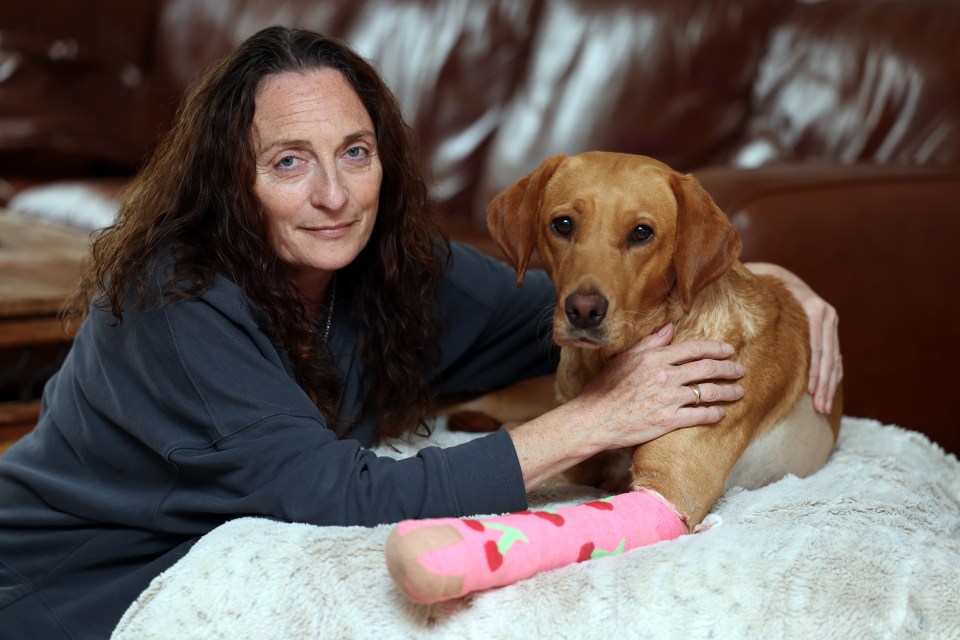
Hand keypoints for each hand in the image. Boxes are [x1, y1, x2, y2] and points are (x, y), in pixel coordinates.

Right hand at [508, 323, 744, 490]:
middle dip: (729, 369)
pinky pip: (699, 415)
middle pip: (707, 369)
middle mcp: (665, 376)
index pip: (694, 348)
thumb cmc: (604, 387)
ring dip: (728, 392)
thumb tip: (670, 328)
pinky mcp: (668, 420)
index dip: (716, 348)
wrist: (594, 418)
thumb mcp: (625, 358)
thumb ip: (650, 342)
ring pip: (708, 392)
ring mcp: (668, 399)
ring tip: (738, 392)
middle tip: (740, 370)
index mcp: (655, 358)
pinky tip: (721, 414)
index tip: (728, 350)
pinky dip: (714, 414)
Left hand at [745, 262, 841, 412]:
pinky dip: (831, 376)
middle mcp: (827, 315)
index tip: (810, 392)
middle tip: (819, 409)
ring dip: (829, 386)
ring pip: (834, 360)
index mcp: (813, 308)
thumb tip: (727, 316)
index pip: (817, 346)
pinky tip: (827, 394)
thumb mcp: (758, 290)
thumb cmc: (764, 284)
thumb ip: (751, 302)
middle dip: (824, 385)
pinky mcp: (830, 331)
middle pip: (828, 357)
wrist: (780, 274)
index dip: (814, 371)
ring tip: (822, 409)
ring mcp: (831, 324)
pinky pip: (834, 358)